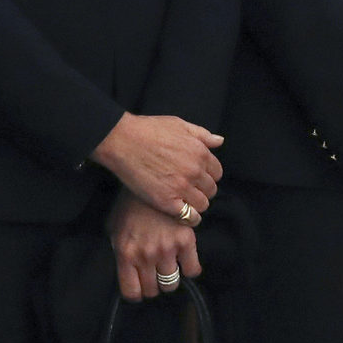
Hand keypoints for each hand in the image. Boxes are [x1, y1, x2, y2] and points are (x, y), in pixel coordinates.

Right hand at [90, 112, 222, 222]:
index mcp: (200, 153)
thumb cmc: (149, 129)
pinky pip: (188, 216)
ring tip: (185, 201)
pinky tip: (182, 214)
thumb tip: (219, 141)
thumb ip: (202, 134)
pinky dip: (188, 217)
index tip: (198, 177)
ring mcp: (181, 187)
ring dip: (196, 204)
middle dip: (202, 190)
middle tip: (190, 189)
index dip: (208, 175)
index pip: (217, 172)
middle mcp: (194, 171)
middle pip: (211, 190)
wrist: (123, 141)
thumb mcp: (179, 125)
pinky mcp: (167, 202)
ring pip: (202, 204)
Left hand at [108, 190, 201, 300]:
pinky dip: (190, 269)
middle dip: (154, 284)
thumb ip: (120, 248)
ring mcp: (166, 249)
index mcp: (125, 253)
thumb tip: (127, 267)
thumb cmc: (130, 201)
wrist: (150, 176)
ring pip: (172, 283)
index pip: (132, 293)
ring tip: (170, 265)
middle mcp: (145, 255)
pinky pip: (193, 270)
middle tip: (156, 272)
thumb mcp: (114, 225)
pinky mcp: (186, 240)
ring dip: (170, 276)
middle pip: (153, 290)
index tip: (141, 285)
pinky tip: (185, 259)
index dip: (137, 292)